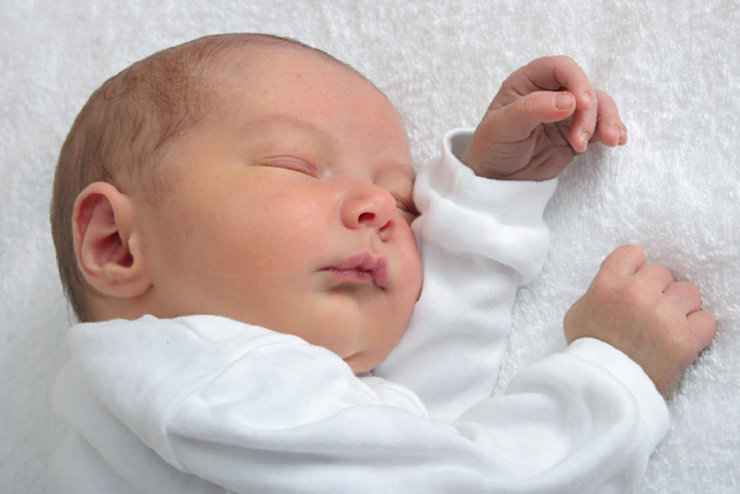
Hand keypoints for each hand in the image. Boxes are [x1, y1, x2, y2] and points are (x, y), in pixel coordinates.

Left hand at [461, 56, 627, 180]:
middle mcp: (550, 91)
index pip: (560, 68)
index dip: (577, 80)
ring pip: (597, 105)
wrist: (495, 178)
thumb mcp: (503, 127)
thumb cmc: (491, 146)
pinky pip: (600, 125)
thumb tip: (569, 101)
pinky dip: (611, 130)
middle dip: (590, 112)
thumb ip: (532, 110)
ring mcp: (565, 112)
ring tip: (609, 141)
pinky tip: (617, 140)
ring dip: (606, 121)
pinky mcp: (576, 131)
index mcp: (528, 80)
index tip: (582, 104)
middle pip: (584, 88)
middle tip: (581, 140)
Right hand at [563, 245, 716, 398]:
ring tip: (665, 326)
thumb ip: (598, 290)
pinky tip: (680, 338)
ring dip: (680, 308)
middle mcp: (636, 295)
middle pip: (662, 273)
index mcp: (607, 285)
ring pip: (689, 292)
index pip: (633, 253)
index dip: (635, 270)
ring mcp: (663, 316)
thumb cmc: (589, 353)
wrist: (604, 391)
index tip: (633, 286)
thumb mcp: (577, 313)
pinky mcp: (685, 340)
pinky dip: (697, 329)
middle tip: (647, 314)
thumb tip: (618, 279)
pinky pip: (707, 319)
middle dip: (657, 291)